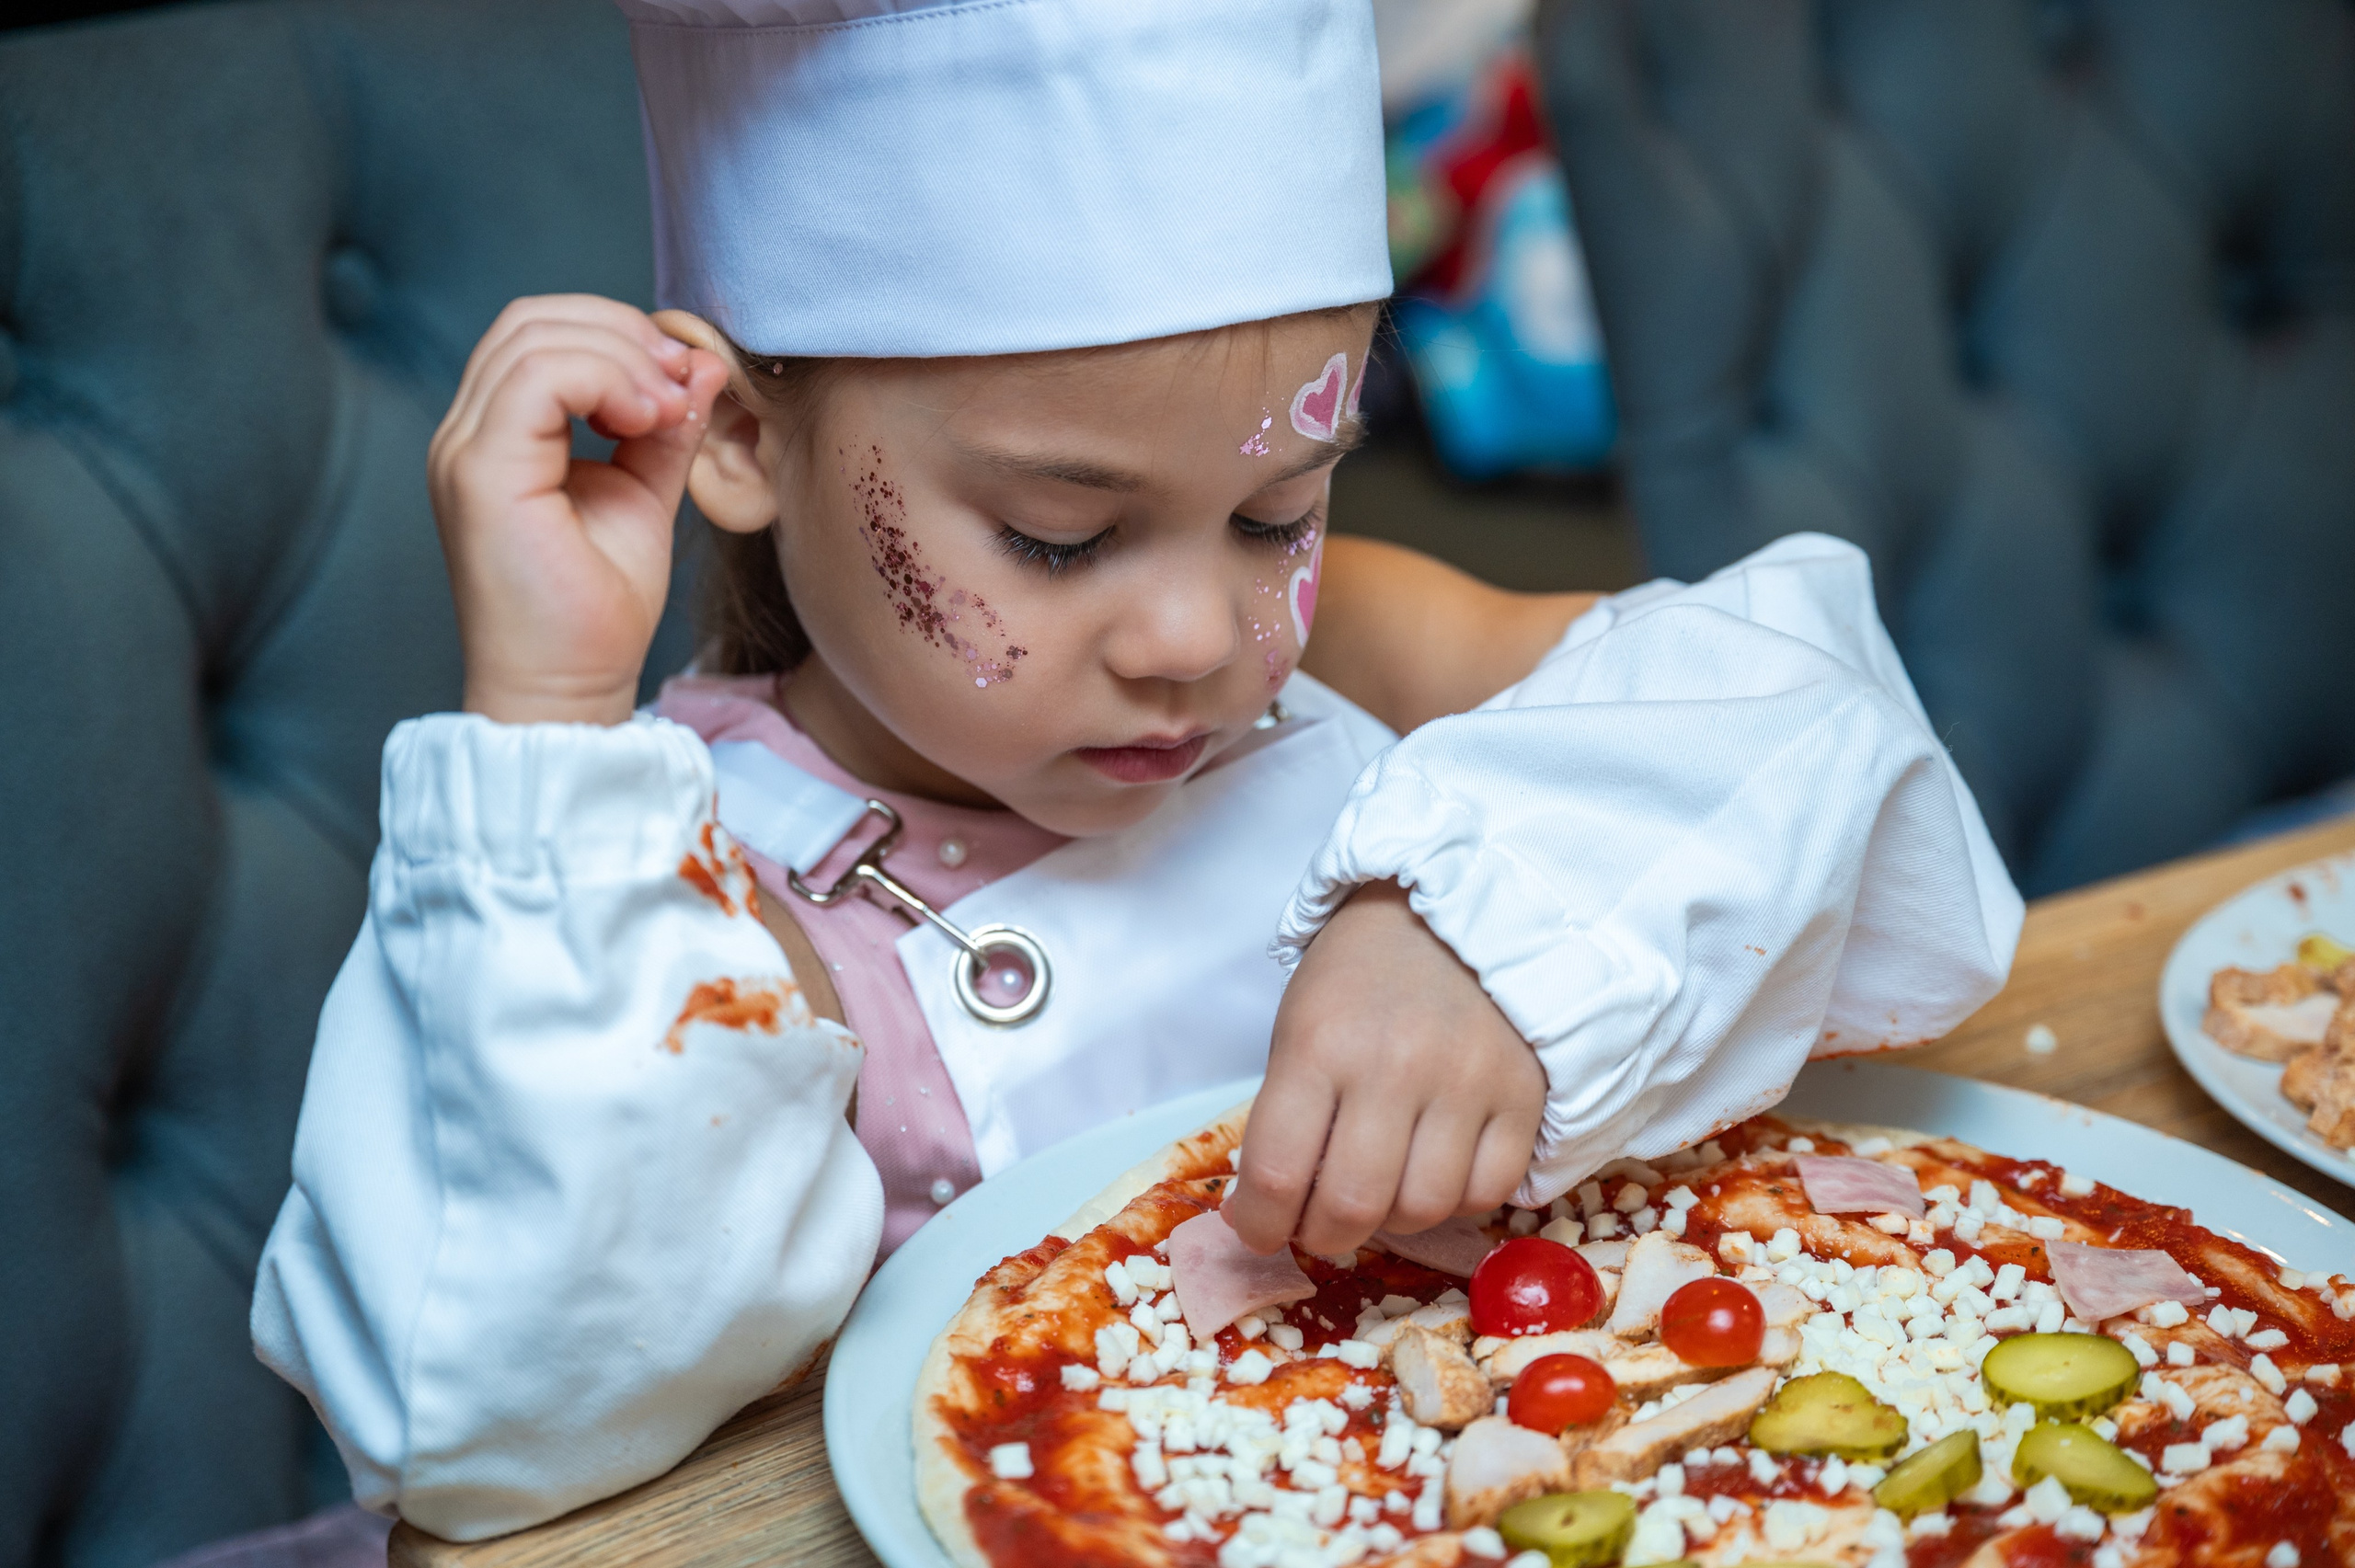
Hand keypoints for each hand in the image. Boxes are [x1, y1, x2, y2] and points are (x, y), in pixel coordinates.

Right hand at [429, 295, 729, 725]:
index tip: (682, 378)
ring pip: (533, 336)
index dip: (617, 333)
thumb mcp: (644, 496)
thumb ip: (665, 428)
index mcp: (498, 436)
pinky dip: (606, 379)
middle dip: (621, 332)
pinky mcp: (479, 472)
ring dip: (622, 356)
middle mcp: (467, 434)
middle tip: (681, 380)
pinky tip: (648, 419)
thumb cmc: (597, 610)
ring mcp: (464, 450)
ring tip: (669, 408)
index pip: (541, 333)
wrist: (569, 688)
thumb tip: (702, 361)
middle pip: (531, 319)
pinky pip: (536, 377)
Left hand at [1224, 881, 1545, 1256]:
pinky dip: (1458, 1200)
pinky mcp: (1524, 1093)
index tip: (1256, 1230)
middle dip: (1323, 1236)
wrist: (1455, 910)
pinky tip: (1437, 1171)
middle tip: (1317, 1226)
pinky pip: (1489, 1190)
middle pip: (1353, 1206)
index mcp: (1320, 1044)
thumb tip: (1278, 1207)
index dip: (1257, 1224)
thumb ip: (1289, 1114)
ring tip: (1381, 1192)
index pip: (1277, 1172)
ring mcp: (1466, 1082)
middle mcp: (1394, 1066)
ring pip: (1424, 1209)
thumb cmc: (1360, 973)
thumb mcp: (1300, 1025)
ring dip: (1393, 1221)